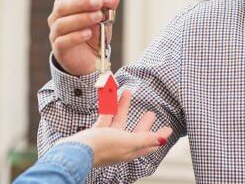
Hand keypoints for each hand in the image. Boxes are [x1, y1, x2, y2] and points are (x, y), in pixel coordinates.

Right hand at [47, 0, 121, 75]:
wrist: (89, 59)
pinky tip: (88, 33)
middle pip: (62, 7)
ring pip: (61, 24)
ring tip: (98, 17)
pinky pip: (63, 42)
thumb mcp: (103, 18)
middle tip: (99, 3)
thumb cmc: (93, 34)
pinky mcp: (59, 50)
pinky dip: (76, 37)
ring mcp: (55, 34)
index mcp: (66, 5)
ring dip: (81, 19)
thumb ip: (108, 5)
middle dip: (82, 3)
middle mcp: (56, 18)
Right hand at [59, 90, 173, 167]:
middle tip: (151, 113)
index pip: (148, 144)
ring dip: (123, 107)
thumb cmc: (102, 148)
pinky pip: (104, 117)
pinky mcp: (95, 133)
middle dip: (143, 123)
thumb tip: (162, 141)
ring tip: (128, 92)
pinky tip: (108, 95)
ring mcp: (107, 140)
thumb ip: (145, 139)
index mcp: (129, 150)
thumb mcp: (128, 141)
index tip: (168, 129)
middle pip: (135, 133)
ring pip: (118, 121)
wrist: (76, 151)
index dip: (158, 136)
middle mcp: (119, 146)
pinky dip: (107, 106)